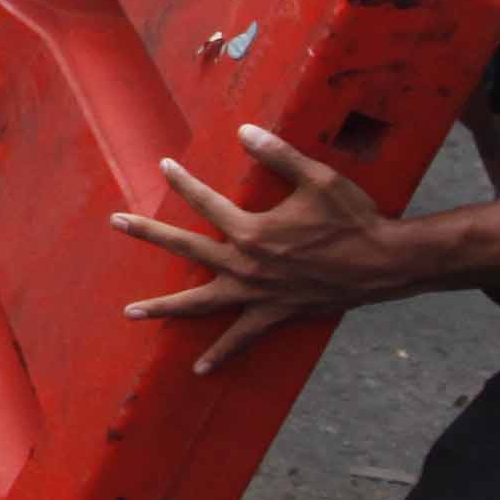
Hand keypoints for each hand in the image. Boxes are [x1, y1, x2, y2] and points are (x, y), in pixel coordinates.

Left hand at [111, 127, 411, 372]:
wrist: (383, 263)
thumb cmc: (353, 217)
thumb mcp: (318, 178)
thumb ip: (278, 154)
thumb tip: (245, 131)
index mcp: (252, 230)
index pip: (205, 201)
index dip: (183, 182)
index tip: (162, 166)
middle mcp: (247, 264)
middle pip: (186, 248)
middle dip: (148, 234)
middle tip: (116, 222)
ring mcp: (258, 293)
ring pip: (200, 302)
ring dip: (164, 307)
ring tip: (132, 312)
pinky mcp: (275, 313)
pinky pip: (241, 338)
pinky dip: (221, 353)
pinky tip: (200, 368)